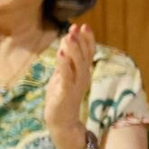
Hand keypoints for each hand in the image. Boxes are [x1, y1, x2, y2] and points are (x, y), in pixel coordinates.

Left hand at [45, 23, 94, 148]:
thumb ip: (65, 63)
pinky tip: (60, 52)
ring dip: (73, 49)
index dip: (87, 39)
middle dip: (80, 41)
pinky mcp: (66, 92)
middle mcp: (82, 77)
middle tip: (75, 28)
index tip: (83, 25)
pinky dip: (64, 63)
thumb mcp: (62, 77)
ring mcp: (76, 85)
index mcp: (82, 73)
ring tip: (68, 37)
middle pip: (84, 55)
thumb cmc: (60, 99)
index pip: (88, 53)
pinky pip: (66, 75)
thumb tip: (64, 45)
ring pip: (77, 64)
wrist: (61, 122)